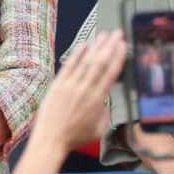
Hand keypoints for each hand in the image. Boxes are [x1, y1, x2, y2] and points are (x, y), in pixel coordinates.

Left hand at [31, 30, 126, 152]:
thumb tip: (106, 101)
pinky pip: (69, 66)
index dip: (118, 57)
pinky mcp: (57, 85)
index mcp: (97, 101)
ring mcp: (70, 86)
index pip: (110, 74)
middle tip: (116, 34)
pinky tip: (84, 45)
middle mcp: (85, 90)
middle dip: (110, 46)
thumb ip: (105, 113)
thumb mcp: (99, 129)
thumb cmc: (74, 137)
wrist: (51, 140)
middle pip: (100, 63)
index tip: (123, 46)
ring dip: (96, 47)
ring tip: (104, 35)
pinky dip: (76, 55)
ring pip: (86, 61)